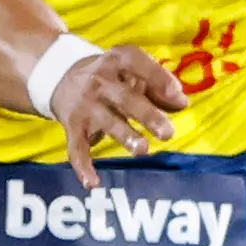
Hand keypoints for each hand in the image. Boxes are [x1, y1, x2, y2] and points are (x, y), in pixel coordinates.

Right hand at [48, 46, 189, 186]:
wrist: (62, 77)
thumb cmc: (112, 77)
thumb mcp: (133, 72)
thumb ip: (159, 86)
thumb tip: (183, 103)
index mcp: (118, 61)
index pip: (137, 63)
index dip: (157, 77)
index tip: (176, 94)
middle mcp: (99, 81)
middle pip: (125, 97)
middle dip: (146, 114)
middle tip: (168, 133)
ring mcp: (85, 105)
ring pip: (107, 121)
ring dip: (124, 135)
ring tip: (142, 150)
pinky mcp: (73, 126)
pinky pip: (77, 148)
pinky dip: (83, 166)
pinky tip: (93, 183)